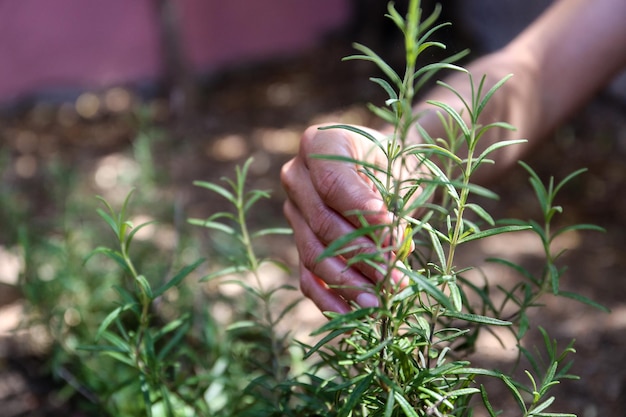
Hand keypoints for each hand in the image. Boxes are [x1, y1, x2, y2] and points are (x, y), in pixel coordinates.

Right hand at [281, 124, 401, 313]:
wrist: (388, 170)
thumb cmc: (396, 165)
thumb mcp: (397, 172)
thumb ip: (387, 204)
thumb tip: (383, 246)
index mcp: (319, 143)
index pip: (331, 182)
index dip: (358, 208)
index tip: (387, 226)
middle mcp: (296, 176)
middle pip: (322, 223)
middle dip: (360, 254)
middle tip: (393, 278)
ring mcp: (294, 210)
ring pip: (313, 253)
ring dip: (348, 282)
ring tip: (380, 303)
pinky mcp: (300, 240)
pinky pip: (306, 274)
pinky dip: (327, 298)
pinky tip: (350, 315)